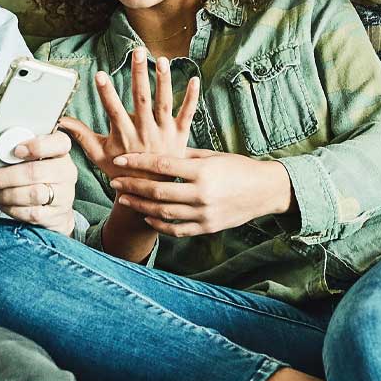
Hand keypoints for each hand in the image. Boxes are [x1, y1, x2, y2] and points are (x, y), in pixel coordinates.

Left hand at [0, 129, 78, 233]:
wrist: (54, 208)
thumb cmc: (34, 177)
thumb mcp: (24, 162)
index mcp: (60, 151)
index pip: (59, 142)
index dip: (38, 146)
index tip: (16, 150)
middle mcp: (65, 171)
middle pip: (36, 172)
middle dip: (4, 177)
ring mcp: (64, 195)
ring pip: (33, 193)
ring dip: (5, 194)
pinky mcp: (56, 215)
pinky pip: (31, 212)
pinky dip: (11, 208)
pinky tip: (1, 203)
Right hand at [61, 47, 201, 171]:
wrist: (150, 192)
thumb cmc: (121, 171)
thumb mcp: (98, 154)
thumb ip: (80, 135)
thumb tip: (60, 121)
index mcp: (124, 135)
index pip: (113, 110)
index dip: (105, 93)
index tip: (98, 75)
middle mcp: (145, 132)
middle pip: (142, 99)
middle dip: (139, 74)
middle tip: (137, 52)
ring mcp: (164, 133)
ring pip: (164, 103)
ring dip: (164, 80)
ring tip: (162, 60)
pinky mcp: (180, 135)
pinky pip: (188, 114)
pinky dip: (192, 98)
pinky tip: (195, 79)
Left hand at [107, 148, 292, 236]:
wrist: (266, 191)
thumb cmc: (238, 167)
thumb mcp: (212, 156)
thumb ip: (185, 156)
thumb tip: (159, 151)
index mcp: (202, 171)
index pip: (162, 166)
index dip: (137, 163)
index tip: (120, 160)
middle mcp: (202, 194)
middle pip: (157, 191)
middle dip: (132, 187)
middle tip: (114, 182)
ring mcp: (204, 214)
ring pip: (163, 213)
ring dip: (140, 207)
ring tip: (124, 200)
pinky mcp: (208, 228)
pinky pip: (177, 229)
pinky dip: (159, 225)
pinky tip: (147, 217)